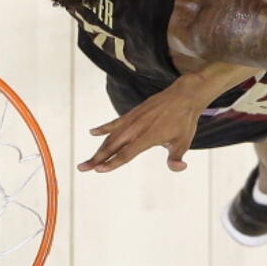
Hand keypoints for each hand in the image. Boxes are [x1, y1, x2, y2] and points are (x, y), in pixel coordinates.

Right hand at [77, 79, 209, 173]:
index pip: (127, 153)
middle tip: (82, 168)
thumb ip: (176, 158)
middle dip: (97, 158)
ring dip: (98, 149)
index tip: (99, 170)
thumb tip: (179, 168)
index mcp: (149, 136)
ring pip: (111, 136)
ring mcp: (133, 119)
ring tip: (87, 160)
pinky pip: (115, 122)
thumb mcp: (184, 142)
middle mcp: (137, 127)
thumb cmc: (184, 121)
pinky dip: (104, 128)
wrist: (184, 95)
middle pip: (113, 146)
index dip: (113, 163)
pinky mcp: (133, 113)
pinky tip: (92, 132)